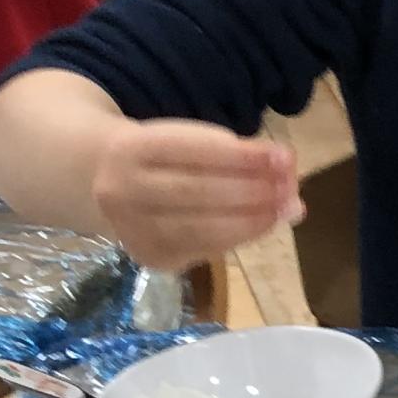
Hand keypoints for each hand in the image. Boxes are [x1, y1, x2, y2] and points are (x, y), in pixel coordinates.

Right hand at [88, 119, 302, 272]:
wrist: (106, 181)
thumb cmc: (165, 156)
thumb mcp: (192, 141)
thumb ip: (238, 155)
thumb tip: (290, 176)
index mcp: (131, 148)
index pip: (193, 150)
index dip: (243, 156)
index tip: (285, 157)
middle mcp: (121, 191)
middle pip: (196, 191)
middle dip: (252, 190)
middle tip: (291, 187)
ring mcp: (131, 230)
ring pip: (200, 228)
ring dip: (252, 219)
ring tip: (286, 208)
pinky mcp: (150, 257)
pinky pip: (203, 251)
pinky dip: (240, 237)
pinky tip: (264, 225)